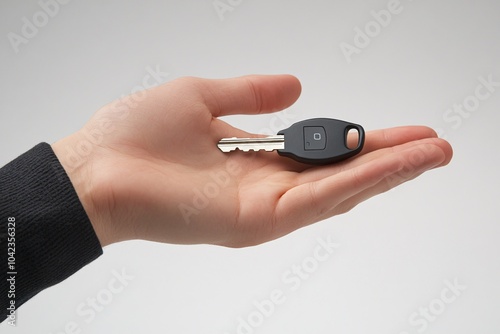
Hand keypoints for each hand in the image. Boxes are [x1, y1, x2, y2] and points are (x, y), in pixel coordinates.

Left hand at [52, 75, 451, 247]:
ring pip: (338, 191)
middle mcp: (265, 186)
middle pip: (339, 176)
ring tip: (432, 153)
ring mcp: (263, 208)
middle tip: (435, 145)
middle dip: (389, 160)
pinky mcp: (254, 222)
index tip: (401, 129)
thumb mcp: (203, 96)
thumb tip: (296, 86)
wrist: (96, 168)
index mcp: (256, 157)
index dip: (362, 140)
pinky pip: (315, 201)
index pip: (321, 152)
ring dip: (387, 172)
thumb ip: (251, 94)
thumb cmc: (137, 133)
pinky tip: (393, 166)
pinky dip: (357, 183)